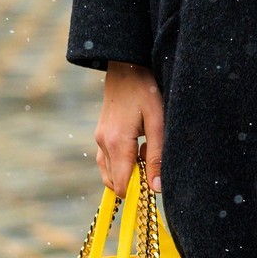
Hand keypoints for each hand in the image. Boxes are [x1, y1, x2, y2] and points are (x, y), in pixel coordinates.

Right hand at [95, 62, 164, 196]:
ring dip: (129, 171)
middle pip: (115, 183)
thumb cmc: (146, 90)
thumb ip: (156, 157)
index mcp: (117, 143)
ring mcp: (99, 139)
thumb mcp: (158, 122)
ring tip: (147, 148)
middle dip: (135, 181)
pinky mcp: (100, 135)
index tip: (155, 183)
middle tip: (152, 158)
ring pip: (110, 173)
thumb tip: (156, 189)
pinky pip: (108, 161)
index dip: (138, 192)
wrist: (126, 65)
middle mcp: (103, 144)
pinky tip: (138, 144)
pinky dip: (123, 162)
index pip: (122, 186)